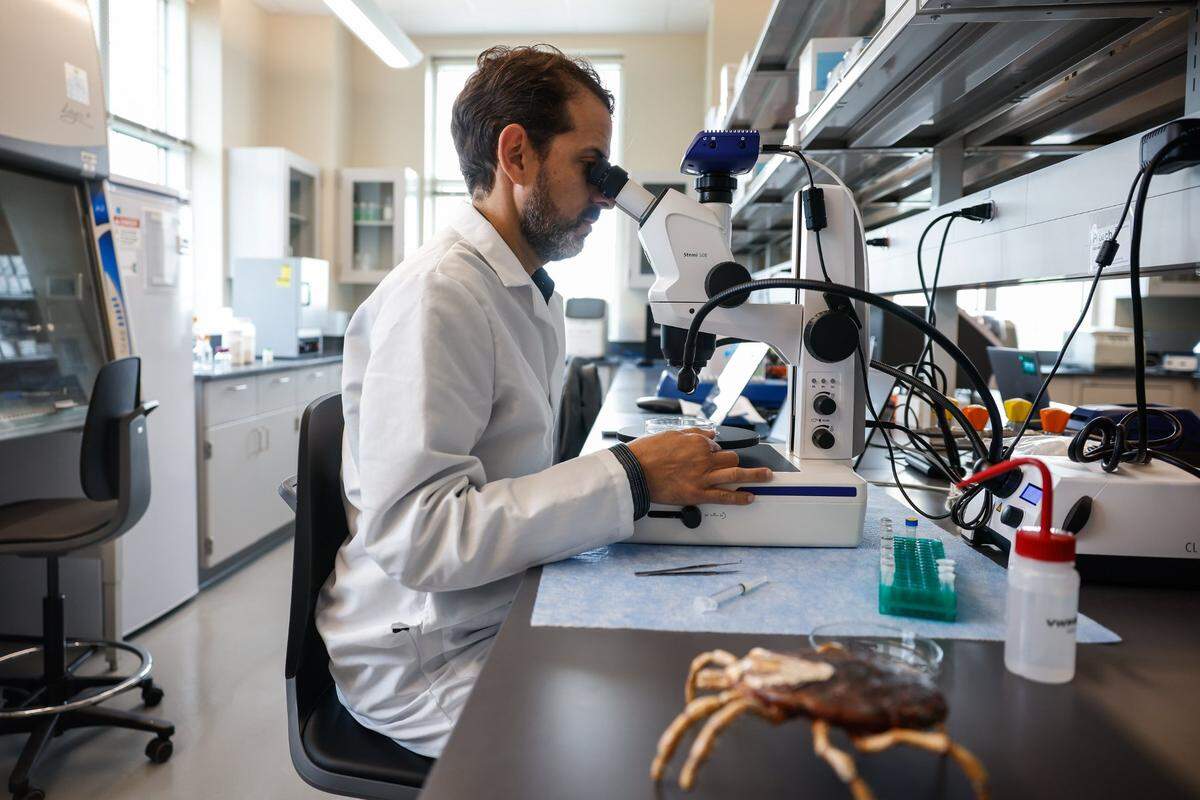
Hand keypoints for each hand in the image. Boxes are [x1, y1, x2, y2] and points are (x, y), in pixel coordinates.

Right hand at [626, 428, 771, 506]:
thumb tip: (708, 433)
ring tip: (767, 476)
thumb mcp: (670, 434)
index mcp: (697, 442)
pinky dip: (739, 497)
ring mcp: (703, 477)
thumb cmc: (646, 453)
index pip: (715, 445)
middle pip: (730, 458)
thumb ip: (693, 434)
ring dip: (755, 475)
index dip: (714, 451)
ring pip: (736, 474)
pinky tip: (750, 497)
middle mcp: (703, 458)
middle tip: (735, 465)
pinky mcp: (698, 494)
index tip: (712, 455)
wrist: (634, 471)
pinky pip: (724, 495)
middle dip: (732, 461)